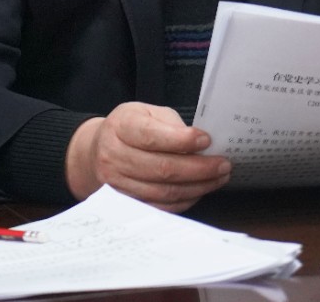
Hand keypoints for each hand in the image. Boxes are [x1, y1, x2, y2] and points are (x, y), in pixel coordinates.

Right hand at [65, 102, 230, 211]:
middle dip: (198, 168)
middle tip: (223, 164)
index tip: (207, 140)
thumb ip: (170, 124)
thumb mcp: (146, 112)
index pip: (152, 136)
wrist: (97, 151)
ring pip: (164, 191)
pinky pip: (160, 206)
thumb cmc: (129, 128)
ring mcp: (117, 183)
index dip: (182, 140)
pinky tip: (199, 190)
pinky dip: (184, 200)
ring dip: (197, 187)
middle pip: (162, 168)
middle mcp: (114, 156)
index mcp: (121, 126)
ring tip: (218, 178)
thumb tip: (199, 143)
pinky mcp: (125, 202)